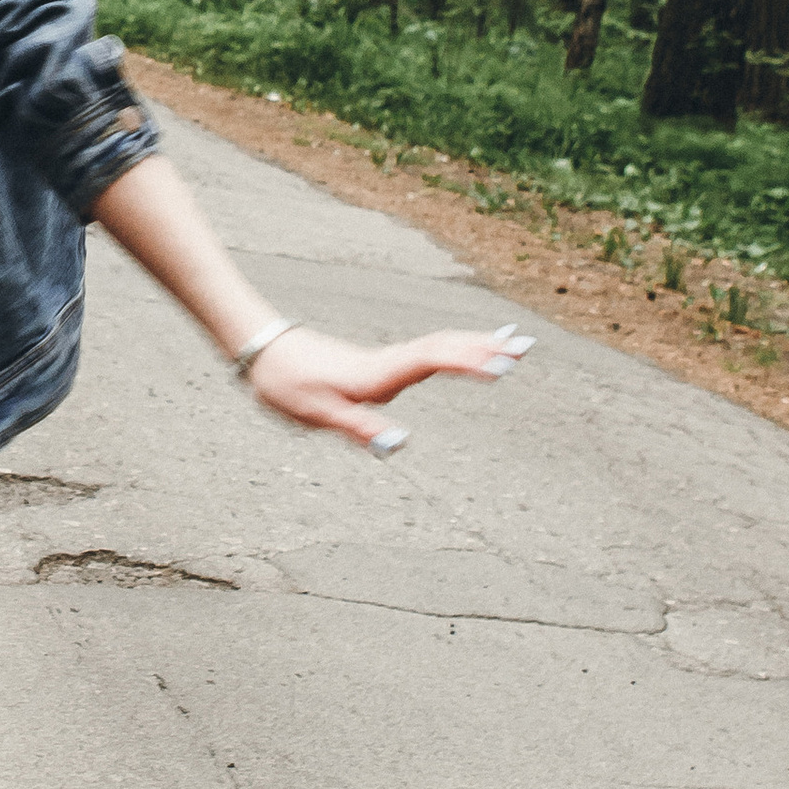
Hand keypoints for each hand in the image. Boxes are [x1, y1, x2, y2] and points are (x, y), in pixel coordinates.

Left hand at [245, 321, 533, 454]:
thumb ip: (360, 428)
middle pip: (443, 348)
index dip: (467, 362)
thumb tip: (402, 443)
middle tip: (526, 347)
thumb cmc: (288, 383)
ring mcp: (384, 361)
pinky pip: (425, 352)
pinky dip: (453, 348)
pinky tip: (463, 353)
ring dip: (474, 345)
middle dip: (484, 348)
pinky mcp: (379, 363)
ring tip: (512, 345)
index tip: (500, 365)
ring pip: (437, 346)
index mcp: (376, 374)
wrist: (262, 349)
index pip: (430, 362)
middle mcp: (386, 362)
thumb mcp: (318, 414)